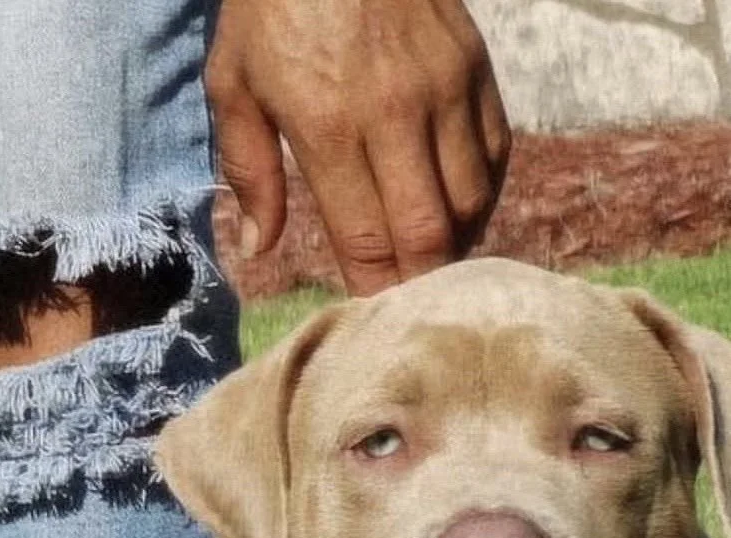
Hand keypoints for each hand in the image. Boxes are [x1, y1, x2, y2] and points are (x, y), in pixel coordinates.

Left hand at [206, 0, 510, 294]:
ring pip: (473, 201)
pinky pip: (495, 155)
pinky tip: (458, 207)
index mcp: (329, 125)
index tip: (372, 314)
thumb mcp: (234, 80)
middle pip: (429, 234)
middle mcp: (395, 112)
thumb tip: (258, 248)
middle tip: (410, 304)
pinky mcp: (476, 67)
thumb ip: (249, 169)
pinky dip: (482, 194)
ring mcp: (445, 87)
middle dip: (421, 282)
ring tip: (433, 257)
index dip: (374, 290)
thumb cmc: (272, 3)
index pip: (367, 240)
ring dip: (456, 242)